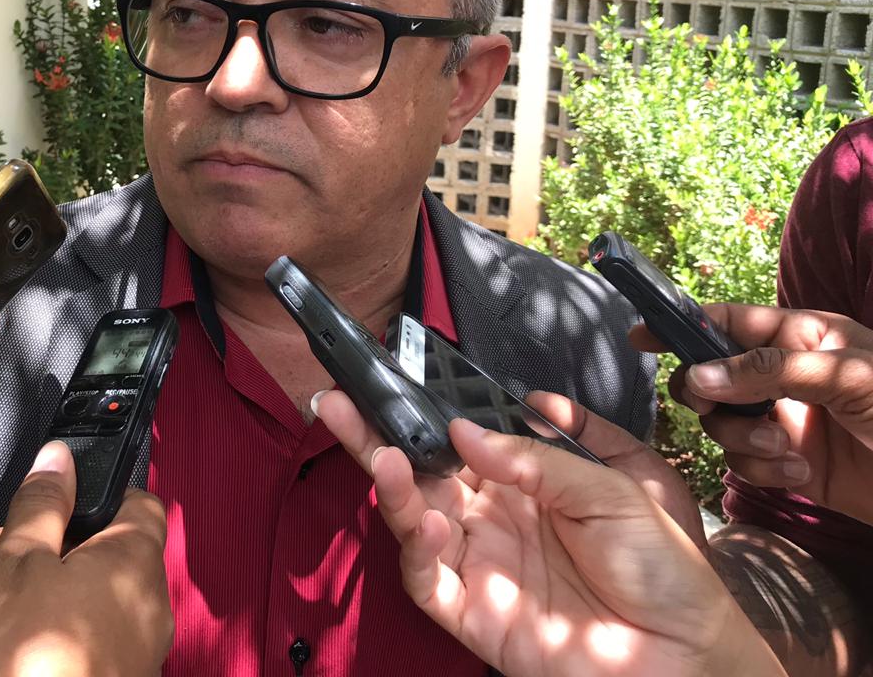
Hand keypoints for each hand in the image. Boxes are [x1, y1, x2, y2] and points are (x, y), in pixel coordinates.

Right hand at [0, 441, 171, 676]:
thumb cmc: (15, 664)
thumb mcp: (14, 564)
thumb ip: (41, 504)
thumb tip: (59, 459)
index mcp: (136, 565)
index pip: (138, 501)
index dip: (94, 490)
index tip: (52, 493)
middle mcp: (150, 610)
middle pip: (110, 551)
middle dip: (53, 543)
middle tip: (0, 552)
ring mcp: (138, 655)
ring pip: (97, 597)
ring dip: (49, 585)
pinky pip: (93, 639)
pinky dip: (57, 627)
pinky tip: (12, 638)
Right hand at [314, 390, 785, 676]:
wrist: (688, 651)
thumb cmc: (664, 564)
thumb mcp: (612, 487)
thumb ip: (536, 458)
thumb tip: (464, 432)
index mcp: (524, 481)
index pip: (458, 439)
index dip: (425, 412)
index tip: (392, 379)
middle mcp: (492, 517)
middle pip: (421, 472)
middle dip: (376, 437)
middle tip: (338, 402)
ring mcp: (479, 564)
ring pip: (414, 520)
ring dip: (393, 489)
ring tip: (386, 459)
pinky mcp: (474, 615)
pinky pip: (430, 581)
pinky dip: (419, 552)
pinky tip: (428, 523)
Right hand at [631, 304, 872, 523]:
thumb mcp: (847, 376)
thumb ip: (768, 369)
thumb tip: (698, 376)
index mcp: (801, 335)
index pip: (727, 321)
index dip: (680, 324)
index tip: (640, 335)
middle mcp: (784, 374)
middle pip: (709, 375)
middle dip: (706, 395)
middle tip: (713, 408)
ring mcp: (784, 419)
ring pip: (721, 423)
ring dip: (742, 439)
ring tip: (782, 450)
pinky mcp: (789, 463)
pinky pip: (745, 462)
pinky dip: (762, 469)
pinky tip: (798, 475)